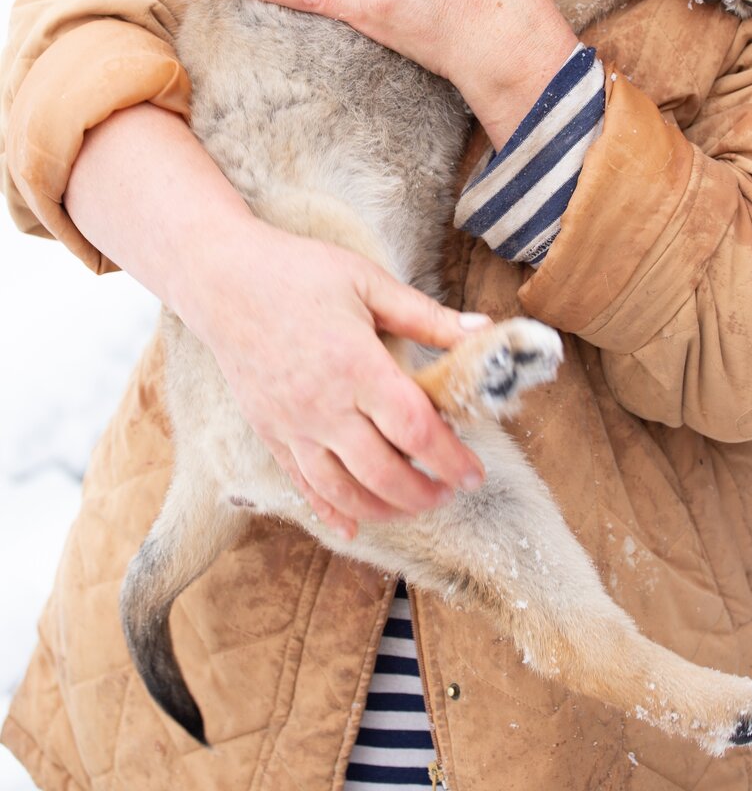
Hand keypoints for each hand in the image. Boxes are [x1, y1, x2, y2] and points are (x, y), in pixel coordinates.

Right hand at [183, 213, 488, 539]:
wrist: (222, 280)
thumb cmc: (298, 272)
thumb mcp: (368, 281)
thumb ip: (427, 315)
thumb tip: (485, 329)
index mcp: (356, 365)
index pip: (415, 429)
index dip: (451, 459)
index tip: (474, 472)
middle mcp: (323, 405)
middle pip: (384, 473)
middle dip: (426, 493)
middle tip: (452, 490)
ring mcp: (293, 425)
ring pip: (345, 490)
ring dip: (387, 509)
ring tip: (415, 504)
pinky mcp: (270, 433)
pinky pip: (303, 485)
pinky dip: (332, 511)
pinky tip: (355, 525)